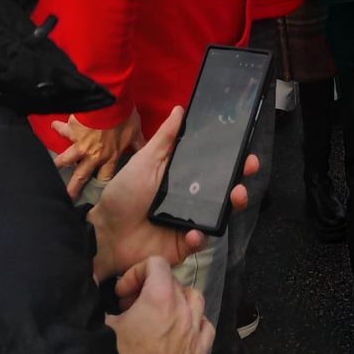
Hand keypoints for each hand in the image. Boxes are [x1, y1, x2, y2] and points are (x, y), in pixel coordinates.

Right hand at [52, 108, 142, 198]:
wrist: (109, 102)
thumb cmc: (125, 117)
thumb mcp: (135, 131)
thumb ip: (140, 143)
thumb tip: (151, 151)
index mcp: (110, 156)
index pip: (105, 177)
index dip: (100, 186)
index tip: (96, 196)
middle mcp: (94, 155)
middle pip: (81, 176)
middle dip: (73, 188)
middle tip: (66, 197)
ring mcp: (81, 145)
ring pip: (66, 159)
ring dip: (58, 164)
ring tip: (50, 170)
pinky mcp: (72, 131)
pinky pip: (63, 130)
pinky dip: (58, 127)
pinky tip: (53, 126)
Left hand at [87, 105, 258, 280]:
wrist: (105, 234)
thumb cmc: (123, 194)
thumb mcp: (144, 161)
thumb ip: (164, 139)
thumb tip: (180, 109)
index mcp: (182, 177)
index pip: (213, 166)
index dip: (232, 159)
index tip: (246, 151)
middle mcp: (190, 198)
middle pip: (223, 189)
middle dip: (240, 179)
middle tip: (248, 170)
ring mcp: (190, 221)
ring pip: (219, 214)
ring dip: (232, 205)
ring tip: (236, 197)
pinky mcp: (184, 244)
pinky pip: (201, 240)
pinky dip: (201, 236)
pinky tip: (194, 232)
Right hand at [106, 257, 212, 353]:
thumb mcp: (106, 329)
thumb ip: (100, 305)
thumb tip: (91, 282)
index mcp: (160, 296)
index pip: (156, 263)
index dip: (137, 272)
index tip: (123, 293)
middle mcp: (183, 307)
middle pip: (172, 281)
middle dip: (152, 288)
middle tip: (134, 307)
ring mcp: (196, 327)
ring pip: (193, 298)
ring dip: (177, 301)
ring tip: (160, 316)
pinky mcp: (203, 348)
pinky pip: (205, 324)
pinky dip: (194, 323)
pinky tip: (180, 333)